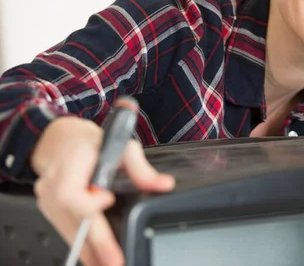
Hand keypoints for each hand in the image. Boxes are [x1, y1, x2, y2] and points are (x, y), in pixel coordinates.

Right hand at [31, 116, 174, 265]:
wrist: (65, 141)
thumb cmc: (94, 144)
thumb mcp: (123, 148)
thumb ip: (142, 168)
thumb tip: (163, 184)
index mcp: (72, 161)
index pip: (72, 190)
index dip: (88, 203)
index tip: (107, 203)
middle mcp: (54, 181)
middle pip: (72, 216)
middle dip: (95, 240)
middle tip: (114, 259)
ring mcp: (48, 196)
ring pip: (68, 228)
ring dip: (88, 249)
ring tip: (107, 263)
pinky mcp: (49, 209)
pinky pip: (65, 230)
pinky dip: (82, 245)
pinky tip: (95, 259)